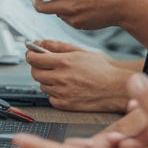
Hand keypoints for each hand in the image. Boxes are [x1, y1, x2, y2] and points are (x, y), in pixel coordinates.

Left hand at [26, 41, 140, 111]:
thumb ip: (58, 46)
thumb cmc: (103, 70)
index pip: (34, 58)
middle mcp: (62, 78)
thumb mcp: (81, 51)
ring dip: (47, 81)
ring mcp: (63, 93)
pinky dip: (54, 93)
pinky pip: (50, 98)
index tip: (31, 54)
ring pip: (42, 86)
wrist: (117, 88)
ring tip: (60, 77)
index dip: (30, 55)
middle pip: (35, 73)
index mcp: (65, 62)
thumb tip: (40, 42)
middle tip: (44, 65)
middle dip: (37, 68)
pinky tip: (64, 88)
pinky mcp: (66, 105)